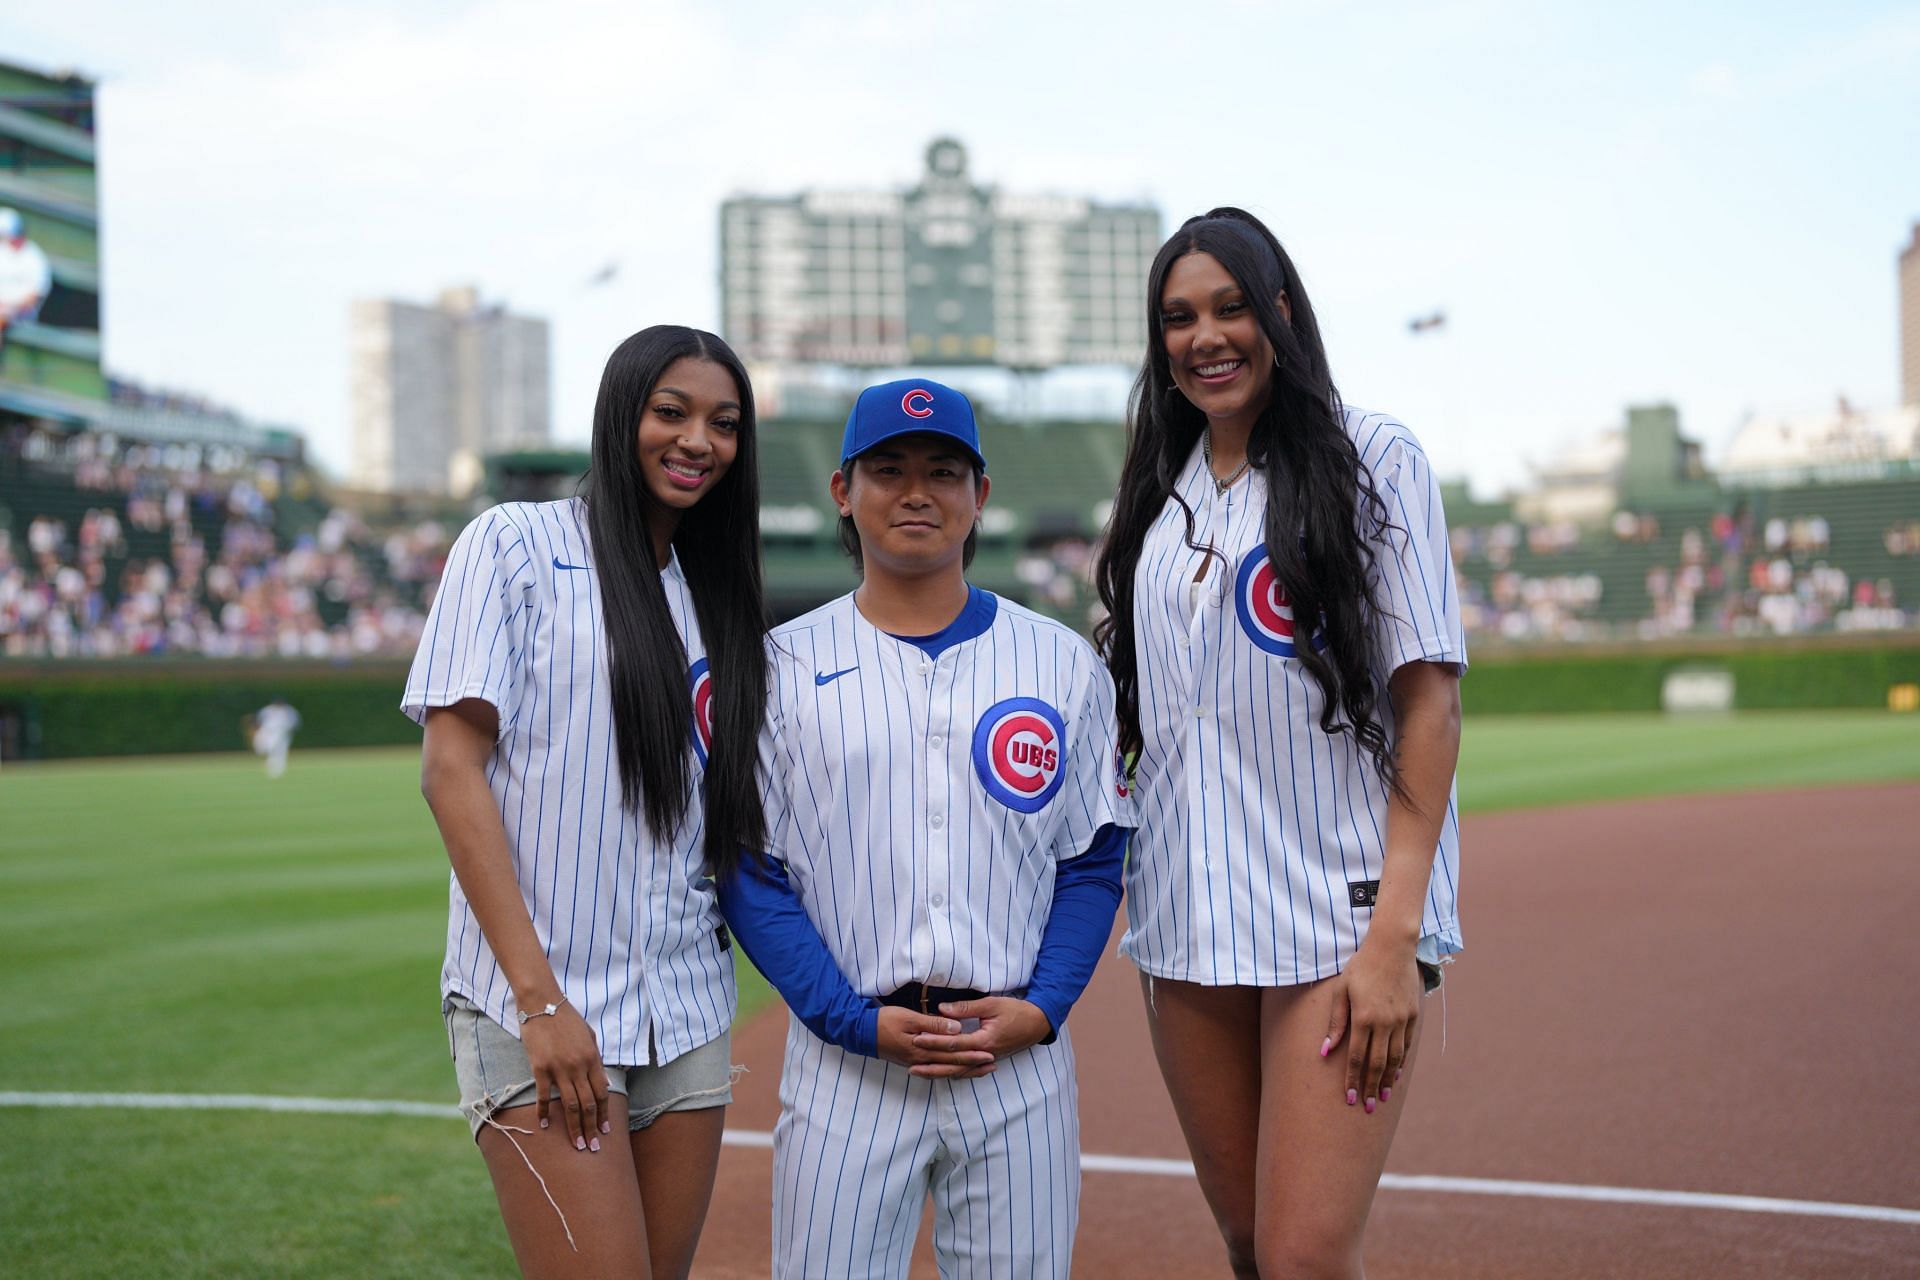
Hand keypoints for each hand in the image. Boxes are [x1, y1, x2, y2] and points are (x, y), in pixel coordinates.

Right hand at [519, 1002, 609, 1151]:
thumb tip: (603, 1082)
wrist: (542, 1003)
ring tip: (577, 1144)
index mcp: (593, 1058)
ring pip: (570, 1105)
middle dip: (592, 1128)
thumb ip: (596, 1059)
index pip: (602, 1093)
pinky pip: (543, 1095)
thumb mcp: (589, 1035)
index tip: (606, 1130)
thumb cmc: (566, 1018)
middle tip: (592, 1147)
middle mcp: (578, 1066)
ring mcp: (559, 1068)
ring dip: (574, 1127)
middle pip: (588, 1104)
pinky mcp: (540, 1068)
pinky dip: (544, 1112)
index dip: (605, 1114)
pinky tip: (545, 1125)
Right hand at [876, 1007, 997, 1077]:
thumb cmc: (885, 1021)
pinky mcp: (912, 1063)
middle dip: (973, 1065)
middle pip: (952, 1064)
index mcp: (922, 1048)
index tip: (989, 1053)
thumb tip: (955, 1028)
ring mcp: (916, 1064)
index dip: (971, 1053)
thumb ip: (932, 1024)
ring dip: (964, 1071)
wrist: (861, 1033)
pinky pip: (936, 1071)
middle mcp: (921, 1060)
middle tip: (992, 1065)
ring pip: (945, 1070)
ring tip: (981, 1071)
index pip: (952, 1052)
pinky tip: (957, 1072)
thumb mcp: (909, 1017)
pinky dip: (949, 1072)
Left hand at [907, 998, 1053, 1078]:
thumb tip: (942, 1009)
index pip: (953, 1044)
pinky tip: (941, 1074)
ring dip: (939, 1073)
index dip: (934, 1041)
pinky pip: (968, 1071)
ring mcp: (987, 1060)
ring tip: (919, 1073)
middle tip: (911, 1065)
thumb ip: (966, 1008)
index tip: (916, 1039)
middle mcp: (984, 1055)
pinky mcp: (988, 1060)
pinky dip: (953, 1073)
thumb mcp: (991, 1004)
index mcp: (984, 1041)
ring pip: (959, 1071)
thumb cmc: (1016, 1011)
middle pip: (953, 1064)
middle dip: (931, 1065)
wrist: (1037, 1023)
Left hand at [1319, 941, 1420, 1113]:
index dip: (1353, 1080)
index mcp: (1363, 1018)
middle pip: (1378, 1064)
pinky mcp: (1412, 1016)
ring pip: (1395, 1058)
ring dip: (1388, 1080)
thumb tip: (1325, 1051)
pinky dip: (1400, 1062)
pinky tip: (1396, 1073)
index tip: (1350, 1098)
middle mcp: (1384, 1023)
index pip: (1358, 1058)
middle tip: (1368, 1107)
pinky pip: (1406, 1045)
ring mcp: (1401, 1020)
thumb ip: (1335, 1022)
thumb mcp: (1341, 990)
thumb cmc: (1360, 967)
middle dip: (1372, 1088)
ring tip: (1383, 1097)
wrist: (1392, 948)